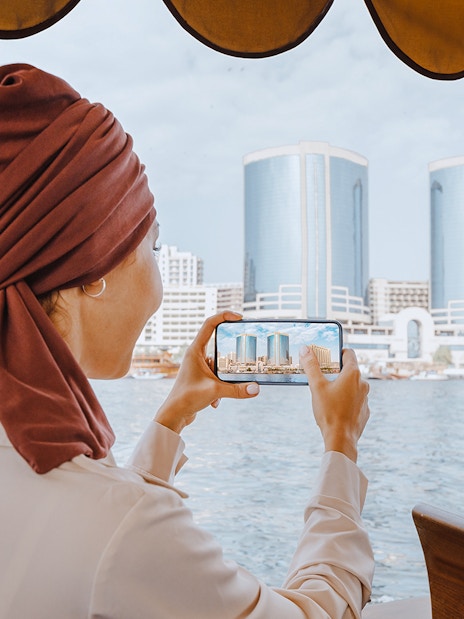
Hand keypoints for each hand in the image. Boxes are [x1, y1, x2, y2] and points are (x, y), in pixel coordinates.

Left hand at [154, 311, 259, 433]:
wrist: (174, 415)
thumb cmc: (187, 399)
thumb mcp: (215, 391)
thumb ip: (236, 389)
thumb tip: (256, 388)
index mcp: (195, 350)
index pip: (209, 324)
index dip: (224, 316)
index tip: (239, 317)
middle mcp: (196, 355)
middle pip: (218, 344)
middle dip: (230, 354)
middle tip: (244, 354)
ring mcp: (198, 366)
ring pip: (219, 363)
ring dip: (224, 377)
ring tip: (222, 390)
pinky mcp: (201, 377)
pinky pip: (217, 376)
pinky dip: (220, 388)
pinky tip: (215, 401)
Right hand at [299, 347, 369, 461]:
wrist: (341, 439)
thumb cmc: (329, 412)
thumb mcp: (316, 387)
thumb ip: (311, 366)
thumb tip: (305, 349)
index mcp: (353, 374)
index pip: (349, 353)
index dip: (338, 352)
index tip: (328, 357)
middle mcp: (363, 384)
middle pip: (350, 370)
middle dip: (336, 371)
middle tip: (322, 376)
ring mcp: (365, 398)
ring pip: (353, 386)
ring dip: (341, 386)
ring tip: (327, 394)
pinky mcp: (364, 411)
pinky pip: (355, 400)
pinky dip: (346, 400)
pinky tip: (335, 408)